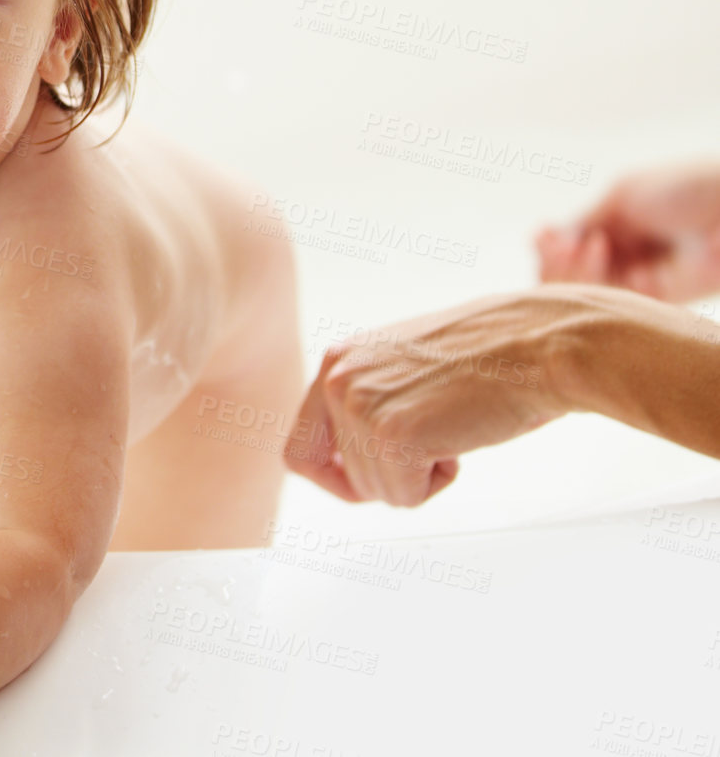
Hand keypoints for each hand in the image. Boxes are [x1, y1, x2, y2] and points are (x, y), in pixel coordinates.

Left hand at [284, 287, 582, 506]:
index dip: (333, 479)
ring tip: (453, 425)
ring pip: (377, 491)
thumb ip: (367, 401)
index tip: (367, 483)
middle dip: (394, 474)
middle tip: (438, 434)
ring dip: (420, 475)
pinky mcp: (392, 433)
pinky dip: (437, 484)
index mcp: (337, 361)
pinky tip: (460, 441)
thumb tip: (345, 461)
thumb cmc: (490, 361)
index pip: (300, 449)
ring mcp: (360, 406)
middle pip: (345, 478)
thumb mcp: (404, 369)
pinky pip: (404, 497)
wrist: (542, 346)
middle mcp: (337, 380)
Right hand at [536, 159, 719, 301]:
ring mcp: (636, 281)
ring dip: (572, 272)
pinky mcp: (654, 302)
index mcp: (614, 230)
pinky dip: (595, 283)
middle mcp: (622, 258)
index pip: (563, 251)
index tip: (544, 234)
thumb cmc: (685, 189)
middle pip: (564, 277)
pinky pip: (609, 304)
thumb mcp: (621, 196)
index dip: (547, 248)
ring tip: (591, 246)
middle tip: (565, 245)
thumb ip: (581, 222)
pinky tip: (601, 255)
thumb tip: (540, 240)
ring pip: (580, 294)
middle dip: (554, 263)